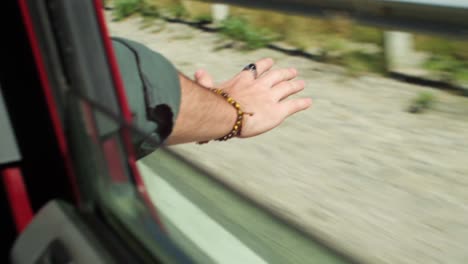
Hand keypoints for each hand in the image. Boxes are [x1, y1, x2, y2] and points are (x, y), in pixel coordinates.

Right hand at [194, 58, 311, 137]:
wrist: (226, 115)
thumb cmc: (215, 104)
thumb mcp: (209, 90)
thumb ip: (205, 81)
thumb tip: (198, 72)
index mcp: (244, 80)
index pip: (258, 68)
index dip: (266, 64)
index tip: (272, 62)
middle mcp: (260, 86)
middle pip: (277, 76)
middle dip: (286, 73)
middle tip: (293, 71)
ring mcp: (271, 98)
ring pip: (287, 88)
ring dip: (295, 85)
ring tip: (301, 83)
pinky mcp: (278, 112)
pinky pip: (293, 105)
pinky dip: (302, 103)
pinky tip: (308, 101)